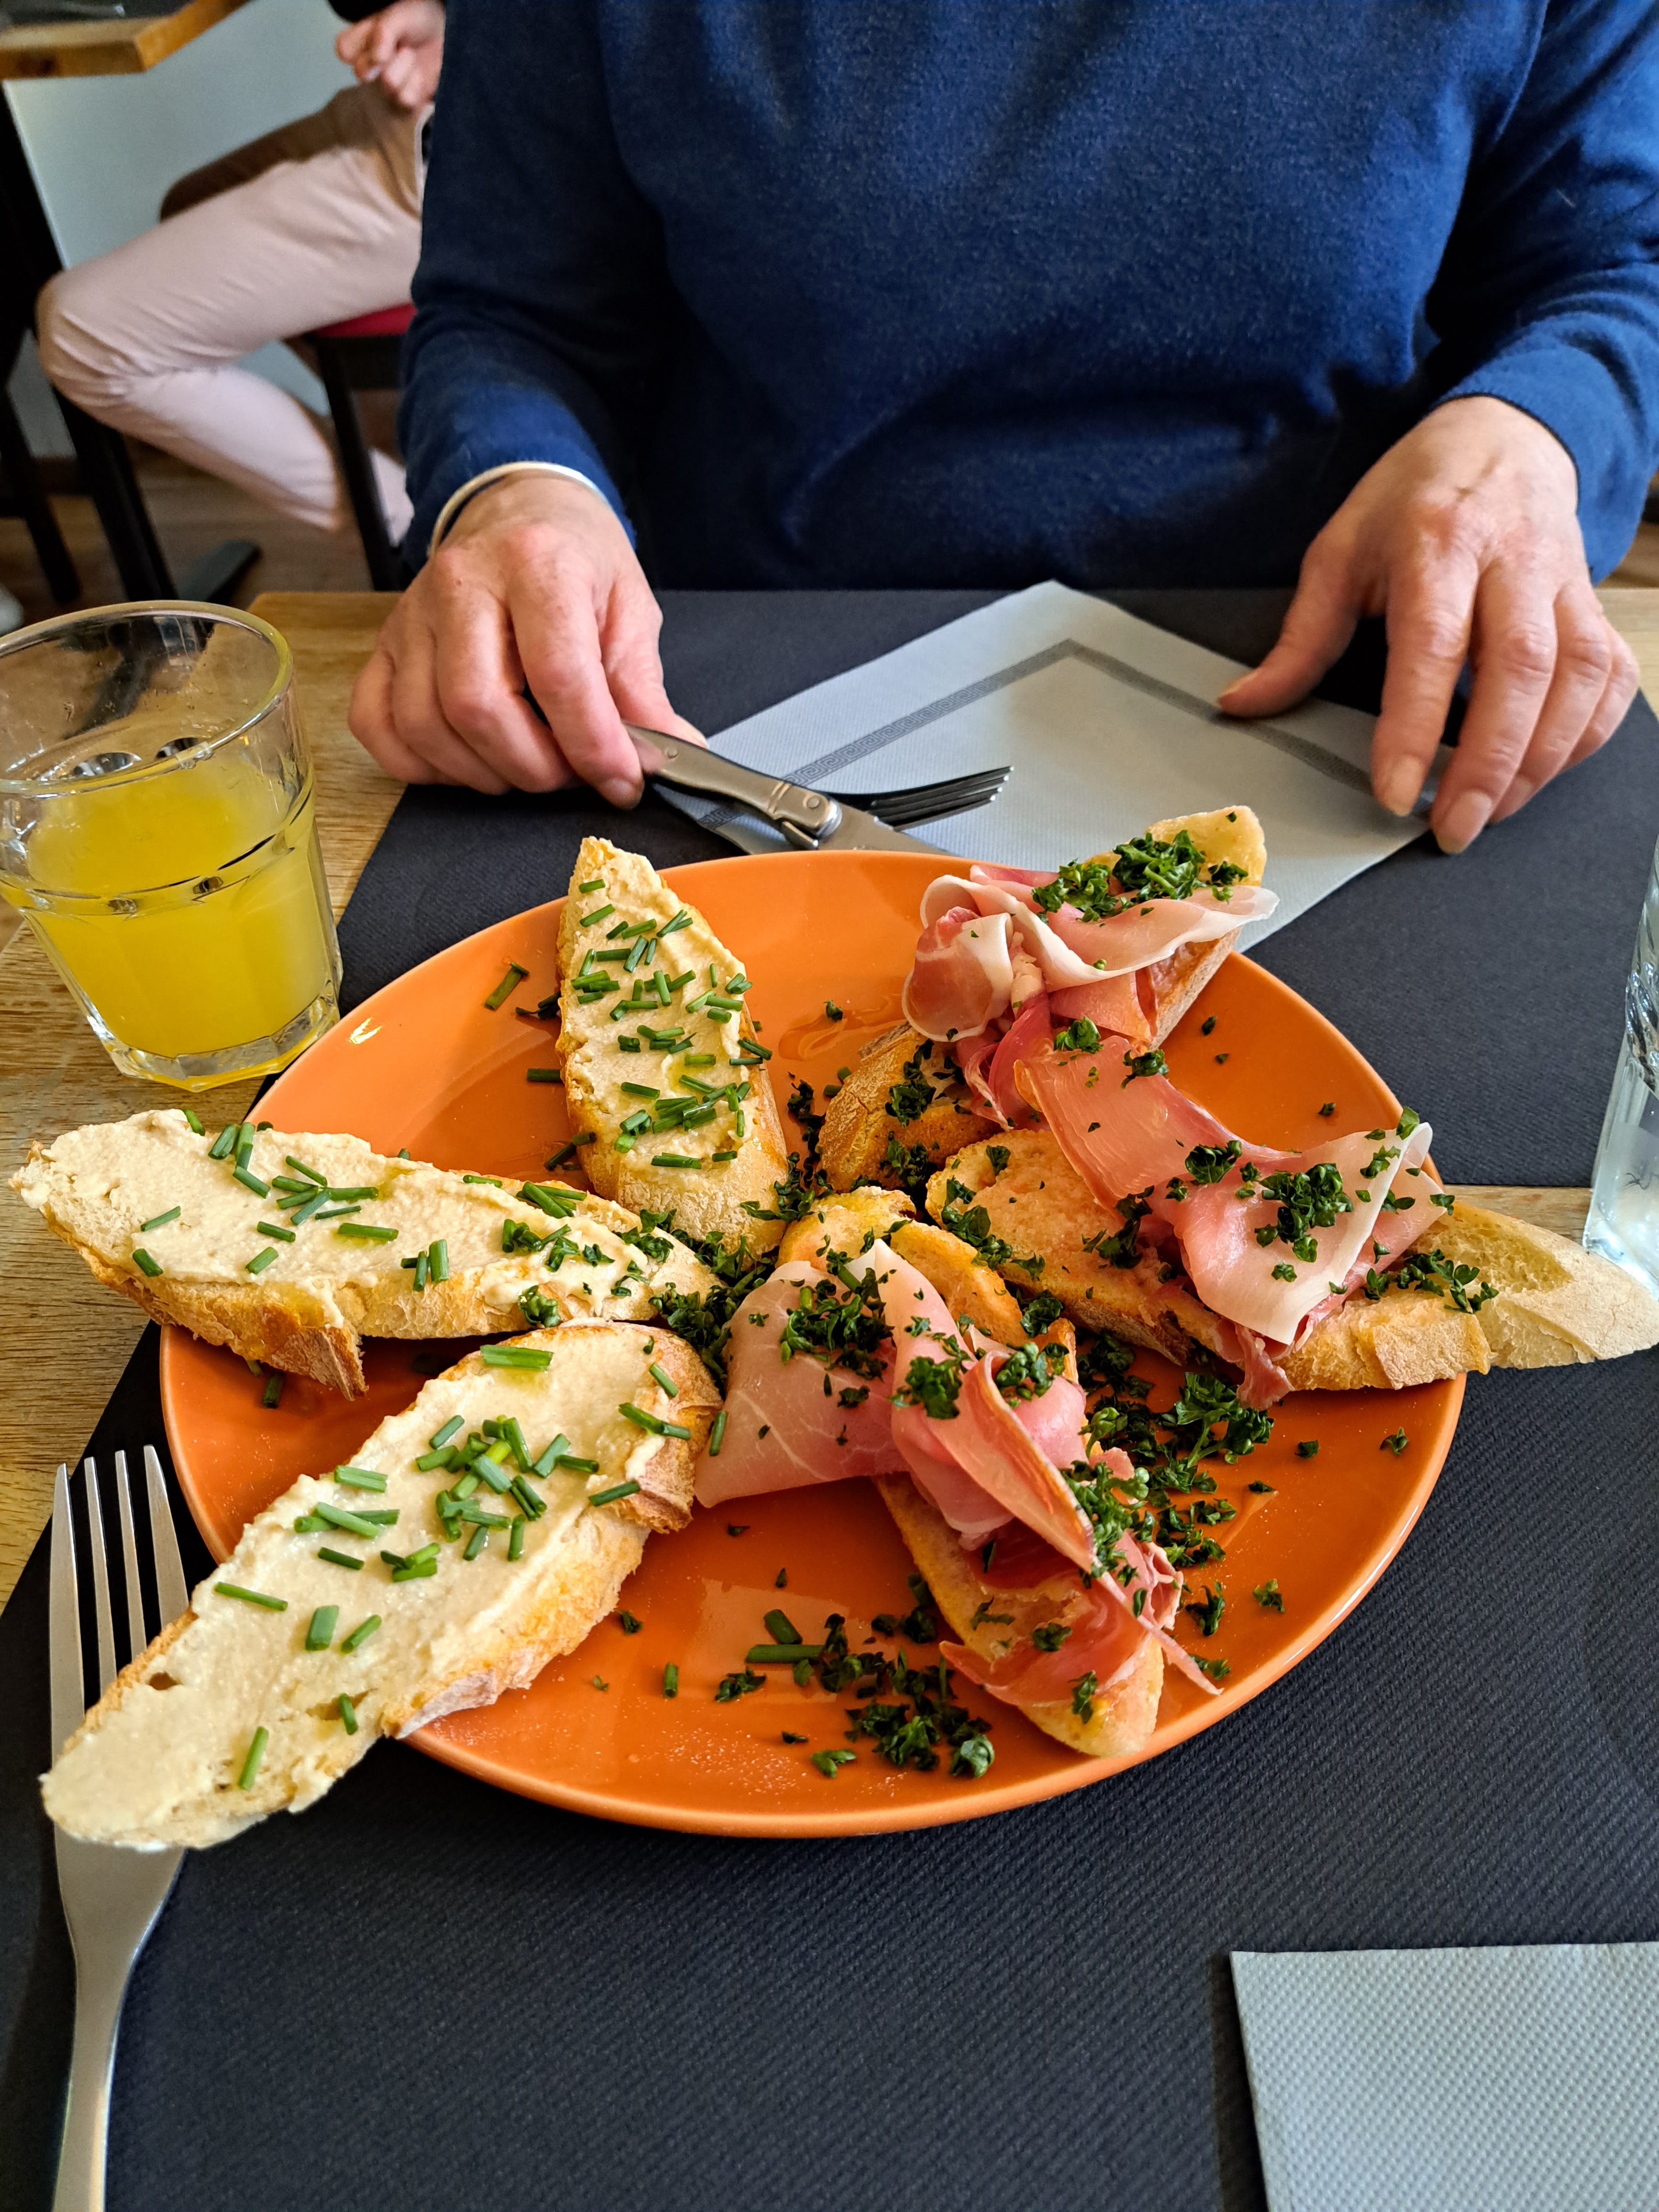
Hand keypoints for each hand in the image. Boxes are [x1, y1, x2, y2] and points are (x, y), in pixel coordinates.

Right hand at [336, 0, 443, 108]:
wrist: (444, 33)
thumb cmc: (415, 21)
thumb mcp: (397, 17)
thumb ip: (383, 33)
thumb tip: (377, 60)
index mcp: (357, 45)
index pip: (344, 51)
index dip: (366, 43)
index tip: (383, 30)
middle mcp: (367, 69)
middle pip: (363, 73)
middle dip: (388, 55)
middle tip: (401, 44)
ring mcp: (384, 89)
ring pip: (388, 85)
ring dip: (407, 66)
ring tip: (412, 55)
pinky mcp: (404, 103)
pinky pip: (406, 100)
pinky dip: (418, 83)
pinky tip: (420, 73)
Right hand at [349, 471, 702, 800]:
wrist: (520, 507)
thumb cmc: (577, 561)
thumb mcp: (629, 610)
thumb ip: (643, 689)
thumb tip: (667, 754)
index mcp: (536, 562)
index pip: (557, 674)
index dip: (593, 746)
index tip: (622, 781)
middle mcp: (462, 582)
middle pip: (478, 706)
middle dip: (535, 767)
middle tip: (571, 774)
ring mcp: (413, 614)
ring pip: (426, 724)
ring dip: (484, 773)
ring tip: (528, 767)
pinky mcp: (385, 643)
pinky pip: (376, 722)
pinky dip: (419, 764)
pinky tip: (467, 762)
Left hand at [1217, 396, 1638, 851]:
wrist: (1500, 435)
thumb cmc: (1414, 498)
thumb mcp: (1339, 550)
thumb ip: (1299, 638)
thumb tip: (1242, 705)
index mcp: (1436, 542)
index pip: (1432, 646)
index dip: (1414, 727)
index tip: (1396, 793)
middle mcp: (1511, 559)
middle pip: (1520, 669)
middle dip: (1489, 763)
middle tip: (1453, 828)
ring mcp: (1563, 580)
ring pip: (1577, 677)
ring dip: (1540, 758)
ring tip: (1492, 811)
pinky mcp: (1593, 601)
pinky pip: (1610, 676)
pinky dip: (1587, 733)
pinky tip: (1545, 768)